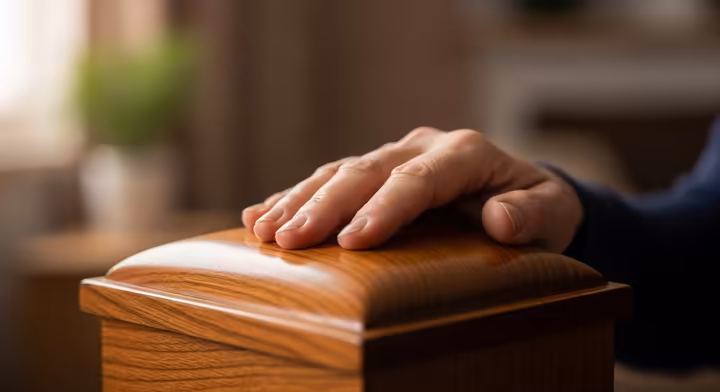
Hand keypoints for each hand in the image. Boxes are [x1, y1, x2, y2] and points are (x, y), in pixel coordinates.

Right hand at [242, 127, 582, 251]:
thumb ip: (530, 213)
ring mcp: (395, 156)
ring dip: (299, 200)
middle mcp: (421, 147)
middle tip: (289, 240)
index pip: (416, 179)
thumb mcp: (550, 211)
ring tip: (264, 230)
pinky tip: (261, 214)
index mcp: (463, 153)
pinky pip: (330, 179)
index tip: (351, 242)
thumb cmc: (535, 206)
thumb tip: (498, 218)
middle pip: (366, 171)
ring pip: (339, 172)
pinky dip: (295, 196)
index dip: (382, 208)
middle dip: (325, 205)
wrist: (520, 195)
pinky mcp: (376, 172)